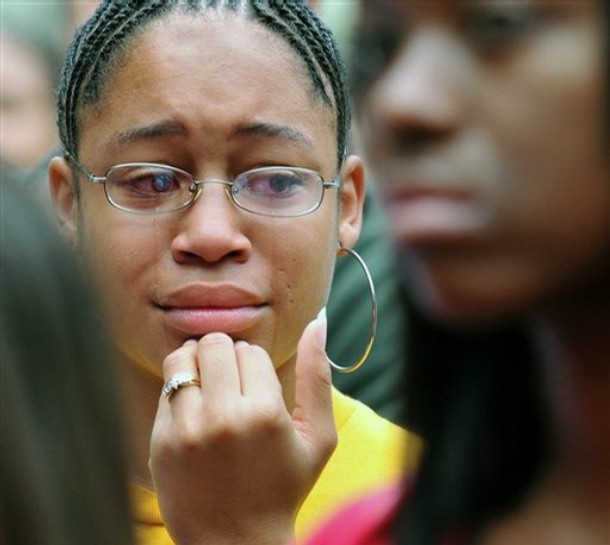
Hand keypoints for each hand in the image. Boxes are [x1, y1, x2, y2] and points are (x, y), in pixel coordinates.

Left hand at [149, 312, 336, 544]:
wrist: (235, 543)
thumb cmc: (284, 487)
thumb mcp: (318, 437)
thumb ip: (318, 375)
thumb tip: (319, 320)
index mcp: (265, 413)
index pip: (251, 350)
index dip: (255, 366)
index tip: (257, 389)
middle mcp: (223, 417)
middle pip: (216, 344)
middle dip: (226, 355)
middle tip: (232, 382)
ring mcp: (186, 429)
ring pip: (184, 356)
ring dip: (198, 363)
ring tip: (210, 385)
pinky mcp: (161, 441)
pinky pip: (166, 387)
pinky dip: (181, 390)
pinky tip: (195, 413)